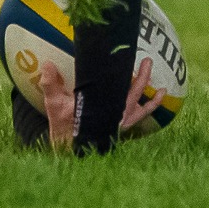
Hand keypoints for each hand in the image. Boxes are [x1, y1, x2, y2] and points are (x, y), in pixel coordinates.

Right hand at [39, 58, 160, 153]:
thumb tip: (47, 64)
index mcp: (102, 110)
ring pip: (140, 104)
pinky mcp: (123, 125)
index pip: (116, 90)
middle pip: (133, 94)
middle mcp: (115, 117)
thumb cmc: (63, 127)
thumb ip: (51, 85)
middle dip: (142, 77)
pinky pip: (142, 115)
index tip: (127, 57)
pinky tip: (161, 94)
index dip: (124, 75)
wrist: (69, 150)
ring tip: (157, 75)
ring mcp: (121, 122)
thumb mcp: (54, 105)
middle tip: (148, 61)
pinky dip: (152, 105)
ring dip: (149, 91)